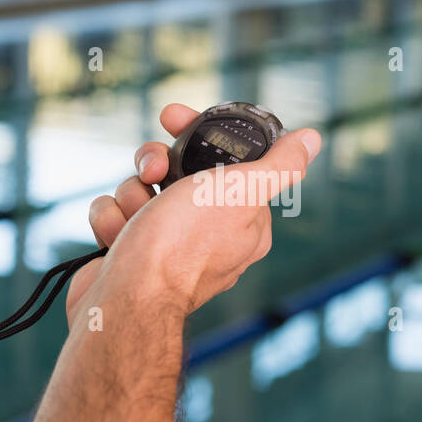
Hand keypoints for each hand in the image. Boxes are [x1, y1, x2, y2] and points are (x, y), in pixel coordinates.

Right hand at [64, 103, 321, 324]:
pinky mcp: (130, 253)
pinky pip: (115, 213)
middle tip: (153, 172)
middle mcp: (207, 233)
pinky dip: (110, 220)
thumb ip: (279, 165)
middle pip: (177, 169)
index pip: (224, 159)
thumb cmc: (184, 246)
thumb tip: (311, 139)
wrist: (127, 302)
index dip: (197, 133)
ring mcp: (165, 244)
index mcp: (244, 220)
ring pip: (141, 188)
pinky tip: (117, 238)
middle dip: (156, 164)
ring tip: (135, 220)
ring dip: (131, 195)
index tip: (173, 119)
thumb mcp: (241, 192)